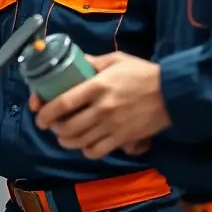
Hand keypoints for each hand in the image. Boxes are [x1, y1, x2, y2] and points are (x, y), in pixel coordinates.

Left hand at [31, 52, 170, 158]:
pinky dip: (87, 150)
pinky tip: (86, 144)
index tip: (39, 116)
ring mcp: (112, 126)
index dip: (46, 112)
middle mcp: (102, 108)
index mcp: (97, 86)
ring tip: (65, 136)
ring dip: (67, 141)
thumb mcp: (116, 60)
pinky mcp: (123, 139)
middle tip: (52, 126)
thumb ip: (92, 62)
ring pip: (80, 141)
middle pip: (68, 126)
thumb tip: (74, 62)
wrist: (172, 92)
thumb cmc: (143, 73)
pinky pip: (97, 151)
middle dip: (55, 129)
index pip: (64, 102)